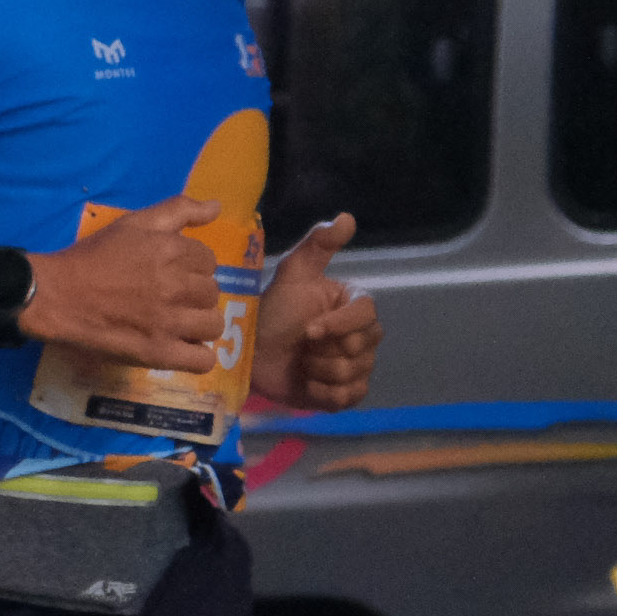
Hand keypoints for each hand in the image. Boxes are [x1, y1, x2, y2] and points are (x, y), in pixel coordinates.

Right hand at [23, 197, 228, 369]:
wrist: (56, 296)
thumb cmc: (92, 257)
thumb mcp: (133, 222)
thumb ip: (178, 209)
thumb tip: (217, 207)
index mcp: (172, 251)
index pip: (208, 261)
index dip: (190, 266)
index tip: (170, 272)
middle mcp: (177, 286)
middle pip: (212, 292)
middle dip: (193, 294)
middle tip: (168, 297)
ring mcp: (170, 323)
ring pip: (214, 325)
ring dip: (199, 323)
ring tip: (177, 323)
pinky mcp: (159, 353)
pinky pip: (202, 361)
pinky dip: (197, 356)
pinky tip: (182, 347)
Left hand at [252, 214, 380, 409]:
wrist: (249, 352)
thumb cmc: (272, 310)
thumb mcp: (293, 273)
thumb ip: (319, 244)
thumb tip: (348, 217)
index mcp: (355, 306)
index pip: (367, 315)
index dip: (339, 325)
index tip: (309, 329)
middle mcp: (362, 336)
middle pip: (361, 348)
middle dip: (324, 349)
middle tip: (301, 344)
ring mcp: (355, 367)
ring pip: (351, 375)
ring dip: (318, 370)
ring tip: (300, 361)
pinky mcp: (343, 395)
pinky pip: (346, 398)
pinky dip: (322, 393)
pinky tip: (305, 382)